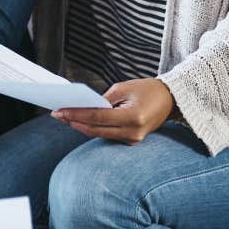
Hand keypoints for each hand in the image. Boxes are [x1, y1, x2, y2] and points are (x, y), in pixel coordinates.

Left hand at [52, 78, 174, 144]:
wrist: (171, 100)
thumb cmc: (148, 89)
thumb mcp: (124, 87)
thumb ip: (104, 99)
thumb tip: (84, 108)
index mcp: (132, 117)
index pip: (98, 118)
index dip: (77, 115)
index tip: (60, 111)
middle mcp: (133, 132)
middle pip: (96, 130)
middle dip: (75, 122)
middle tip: (57, 114)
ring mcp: (133, 139)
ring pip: (100, 134)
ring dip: (81, 126)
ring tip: (65, 117)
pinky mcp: (132, 141)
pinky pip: (108, 135)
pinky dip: (93, 128)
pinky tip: (80, 122)